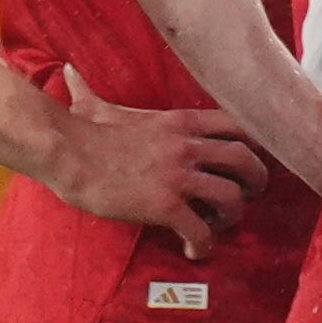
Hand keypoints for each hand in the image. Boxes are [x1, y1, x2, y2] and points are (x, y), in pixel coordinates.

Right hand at [48, 68, 267, 248]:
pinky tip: (193, 250)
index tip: (249, 159)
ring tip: (219, 225)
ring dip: (233, 216)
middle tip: (248, 195)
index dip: (252, 144)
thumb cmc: (78, 131)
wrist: (65, 153)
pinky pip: (201, 231)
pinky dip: (204, 245)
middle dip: (256, 181)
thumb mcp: (96, 106)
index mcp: (180, 123)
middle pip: (246, 160)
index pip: (237, 124)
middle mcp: (188, 146)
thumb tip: (70, 72)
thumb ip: (93, 91)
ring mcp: (179, 176)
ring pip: (233, 197)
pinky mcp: (166, 205)